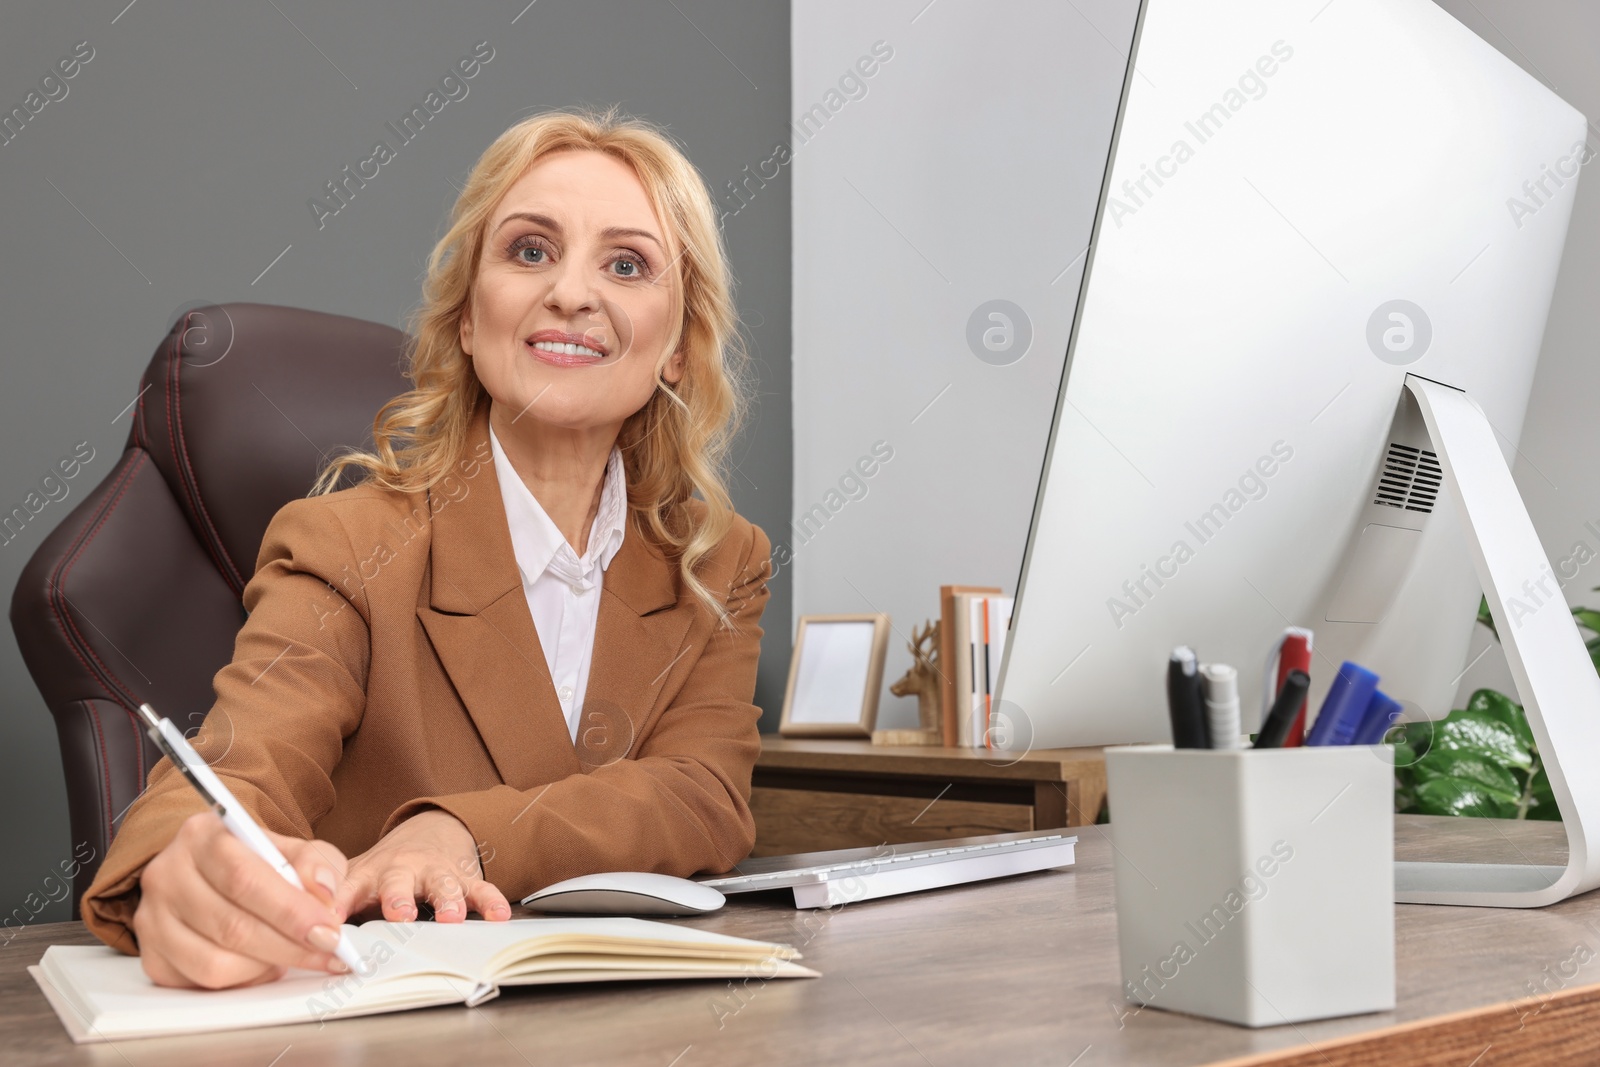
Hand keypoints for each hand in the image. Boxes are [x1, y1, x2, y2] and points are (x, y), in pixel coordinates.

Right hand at [132, 812, 351, 989]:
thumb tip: (324, 893)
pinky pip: (200, 983)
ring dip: (265, 965)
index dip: (291, 911)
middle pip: (231, 926)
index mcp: (202, 836)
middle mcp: (168, 874)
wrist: (212, 872)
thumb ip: (317, 864)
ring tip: (292, 953)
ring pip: (214, 963)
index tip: (329, 930)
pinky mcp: (151, 955)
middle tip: (327, 952)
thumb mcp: (293, 849)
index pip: (244, 878)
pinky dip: (242, 980)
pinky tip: (261, 962)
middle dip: (290, 946)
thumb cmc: (257, 861)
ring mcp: (152, 918)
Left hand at [334, 810, 510, 923]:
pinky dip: (490, 900)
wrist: (430, 831)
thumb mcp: (353, 878)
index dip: (335, 904)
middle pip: (397, 881)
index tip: (328, 923)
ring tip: (451, 918)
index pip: (345, 888)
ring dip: (446, 901)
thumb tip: (300, 933)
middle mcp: (401, 870)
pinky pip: (478, 887)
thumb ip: (331, 903)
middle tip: (400, 914)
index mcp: (368, 874)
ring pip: (441, 884)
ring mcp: (433, 871)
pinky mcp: (462, 876)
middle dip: (398, 898)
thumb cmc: (384, 868)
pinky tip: (498, 914)